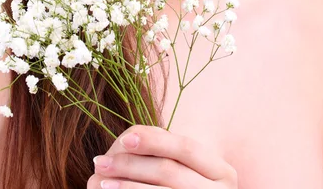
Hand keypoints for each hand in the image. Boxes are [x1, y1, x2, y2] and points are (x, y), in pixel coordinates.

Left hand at [87, 124, 237, 188]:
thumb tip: (128, 139)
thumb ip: (164, 149)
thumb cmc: (184, 185)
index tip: (124, 138)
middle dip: (131, 164)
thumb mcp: (183, 167)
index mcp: (223, 172)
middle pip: (169, 171)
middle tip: (100, 161)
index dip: (155, 140)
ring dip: (126, 187)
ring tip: (100, 182)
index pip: (186, 147)